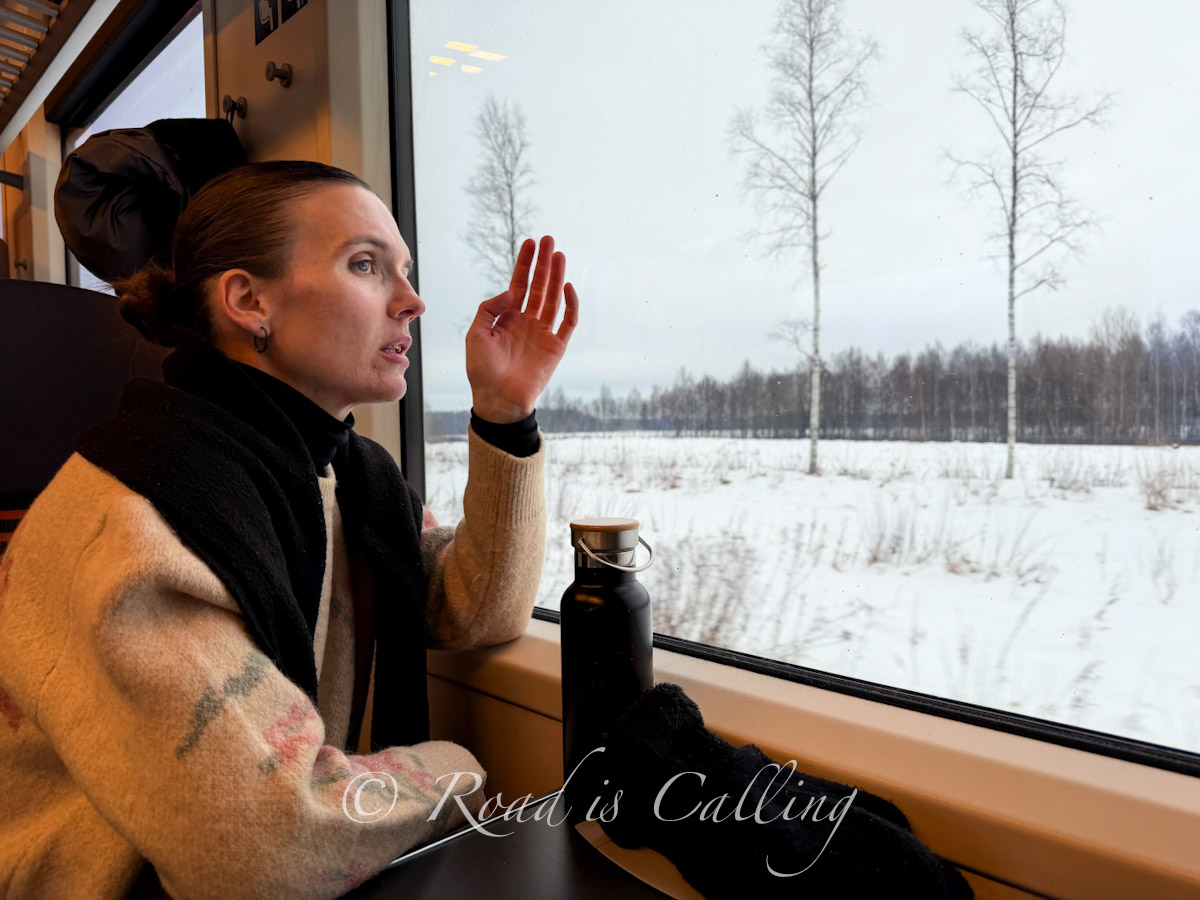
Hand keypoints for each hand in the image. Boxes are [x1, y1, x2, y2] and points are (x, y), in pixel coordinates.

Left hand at [466, 235, 578, 423]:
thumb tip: (511, 292)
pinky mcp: (556, 347)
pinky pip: (567, 322)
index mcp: (508, 318)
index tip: (530, 243)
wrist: (497, 399)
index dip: (525, 264)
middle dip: (543, 263)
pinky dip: (570, 304)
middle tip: (548, 240)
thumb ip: (489, 308)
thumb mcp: (476, 333)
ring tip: (559, 254)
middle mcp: (527, 322)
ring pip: (553, 298)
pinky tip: (567, 286)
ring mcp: (543, 333)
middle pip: (538, 286)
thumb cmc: (482, 370)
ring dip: (556, 276)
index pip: (520, 284)